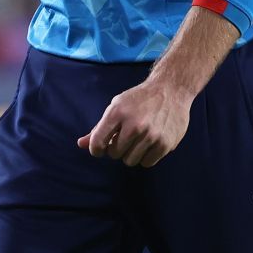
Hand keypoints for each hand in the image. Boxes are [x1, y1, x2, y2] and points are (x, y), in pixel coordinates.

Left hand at [78, 76, 194, 167]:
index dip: (96, 149)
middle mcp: (134, 125)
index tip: (100, 148)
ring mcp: (151, 135)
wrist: (171, 89)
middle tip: (125, 137)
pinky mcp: (165, 143)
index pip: (98, 142)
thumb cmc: (139, 99)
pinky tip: (149, 143)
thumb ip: (99, 128)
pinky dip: (146, 156)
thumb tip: (81, 144)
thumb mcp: (117, 106)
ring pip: (130, 161)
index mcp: (118, 113)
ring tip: (138, 140)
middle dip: (117, 148)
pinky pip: (147, 163)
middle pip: (114, 154)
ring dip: (131, 154)